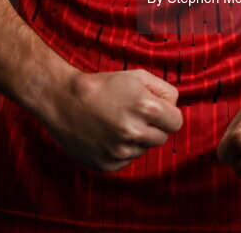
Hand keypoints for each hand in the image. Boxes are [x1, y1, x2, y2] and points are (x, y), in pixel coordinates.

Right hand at [42, 68, 182, 171]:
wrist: (64, 100)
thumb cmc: (102, 85)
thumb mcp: (137, 76)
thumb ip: (163, 90)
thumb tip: (174, 106)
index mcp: (147, 108)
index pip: (176, 122)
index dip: (168, 113)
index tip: (157, 109)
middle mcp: (135, 133)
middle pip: (162, 137)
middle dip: (153, 126)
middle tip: (133, 113)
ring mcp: (120, 152)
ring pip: (143, 149)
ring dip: (136, 138)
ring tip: (116, 121)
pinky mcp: (108, 164)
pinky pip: (126, 159)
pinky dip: (120, 149)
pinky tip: (106, 133)